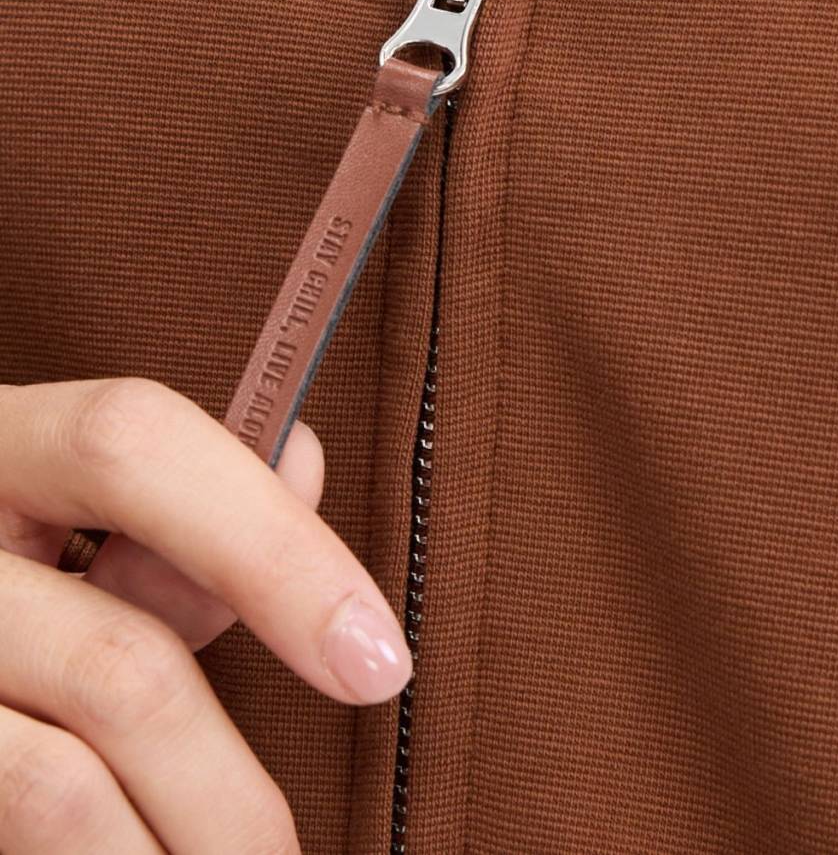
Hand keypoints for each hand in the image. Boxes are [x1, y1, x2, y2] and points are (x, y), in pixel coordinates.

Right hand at [0, 376, 412, 852]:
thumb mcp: (48, 505)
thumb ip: (170, 506)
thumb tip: (302, 461)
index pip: (133, 444)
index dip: (272, 544)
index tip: (378, 659)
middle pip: (116, 665)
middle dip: (225, 790)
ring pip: (55, 786)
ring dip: (169, 850)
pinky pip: (9, 821)